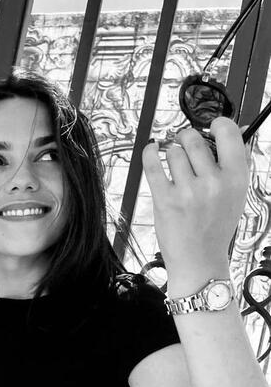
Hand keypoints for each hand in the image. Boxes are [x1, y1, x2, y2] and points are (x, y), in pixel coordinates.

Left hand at [142, 117, 249, 295]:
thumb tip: (235, 129)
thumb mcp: (236, 195)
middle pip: (193, 139)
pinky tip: (152, 149)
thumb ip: (237, 161)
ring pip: (172, 152)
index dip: (216, 125)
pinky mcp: (165, 200)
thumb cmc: (216, 228)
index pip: (227, 132)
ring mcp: (187, 192)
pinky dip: (150, 152)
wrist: (199, 262)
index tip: (209, 128)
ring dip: (171, 156)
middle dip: (186, 140)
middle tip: (186, 150)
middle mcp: (213, 183)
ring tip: (176, 172)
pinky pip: (152, 163)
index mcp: (236, 178)